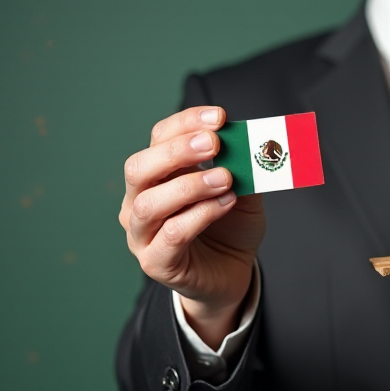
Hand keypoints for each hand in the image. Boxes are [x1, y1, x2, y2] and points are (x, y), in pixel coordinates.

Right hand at [119, 107, 265, 346]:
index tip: (219, 117)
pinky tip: (226, 204)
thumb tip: (251, 142)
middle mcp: (138, 201)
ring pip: (149, 203)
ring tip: (226, 178)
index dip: (186, 123)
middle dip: (177, 151)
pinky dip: (200, 215)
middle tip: (214, 143)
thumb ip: (242, 168)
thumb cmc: (230, 227)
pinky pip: (172, 234)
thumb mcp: (242, 190)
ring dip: (190, 185)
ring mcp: (141, 234)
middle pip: (139, 167)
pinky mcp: (156, 262)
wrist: (232, 274)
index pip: (159, 138)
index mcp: (156, 175)